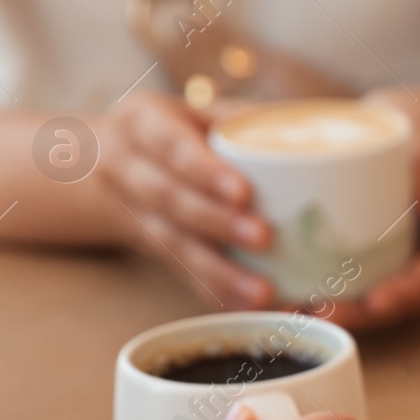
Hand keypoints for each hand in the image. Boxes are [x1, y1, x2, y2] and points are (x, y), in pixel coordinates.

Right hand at [100, 91, 275, 309]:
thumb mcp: (199, 111)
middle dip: (217, 222)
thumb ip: (245, 121)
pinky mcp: (147, 245)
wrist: (106, 158)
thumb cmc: (180, 129)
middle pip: (169, 198)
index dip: (205, 171)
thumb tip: (313, 133)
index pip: (171, 145)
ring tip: (262, 292)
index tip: (244, 192)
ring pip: (173, 244)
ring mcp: (130, 210)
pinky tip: (245, 308)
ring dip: (219, 271)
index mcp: (140, 121)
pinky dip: (214, 291)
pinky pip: (180, 271)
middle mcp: (124, 166)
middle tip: (264, 238)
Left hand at [321, 92, 419, 330]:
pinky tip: (307, 298)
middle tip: (318, 314)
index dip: (406, 292)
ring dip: (352, 312)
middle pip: (412, 295)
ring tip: (303, 313)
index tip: (371, 303)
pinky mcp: (402, 256)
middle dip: (368, 314)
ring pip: (393, 297)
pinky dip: (348, 295)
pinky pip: (379, 283)